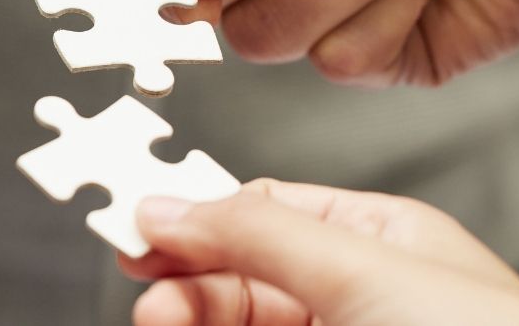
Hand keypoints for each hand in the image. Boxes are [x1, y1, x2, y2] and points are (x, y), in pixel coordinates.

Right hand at [122, 179, 518, 324]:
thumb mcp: (365, 268)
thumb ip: (259, 232)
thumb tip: (169, 205)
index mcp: (381, 241)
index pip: (266, 213)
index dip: (197, 219)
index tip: (137, 232)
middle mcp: (356, 298)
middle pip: (240, 278)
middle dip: (187, 282)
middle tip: (148, 296)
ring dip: (190, 318)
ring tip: (157, 322)